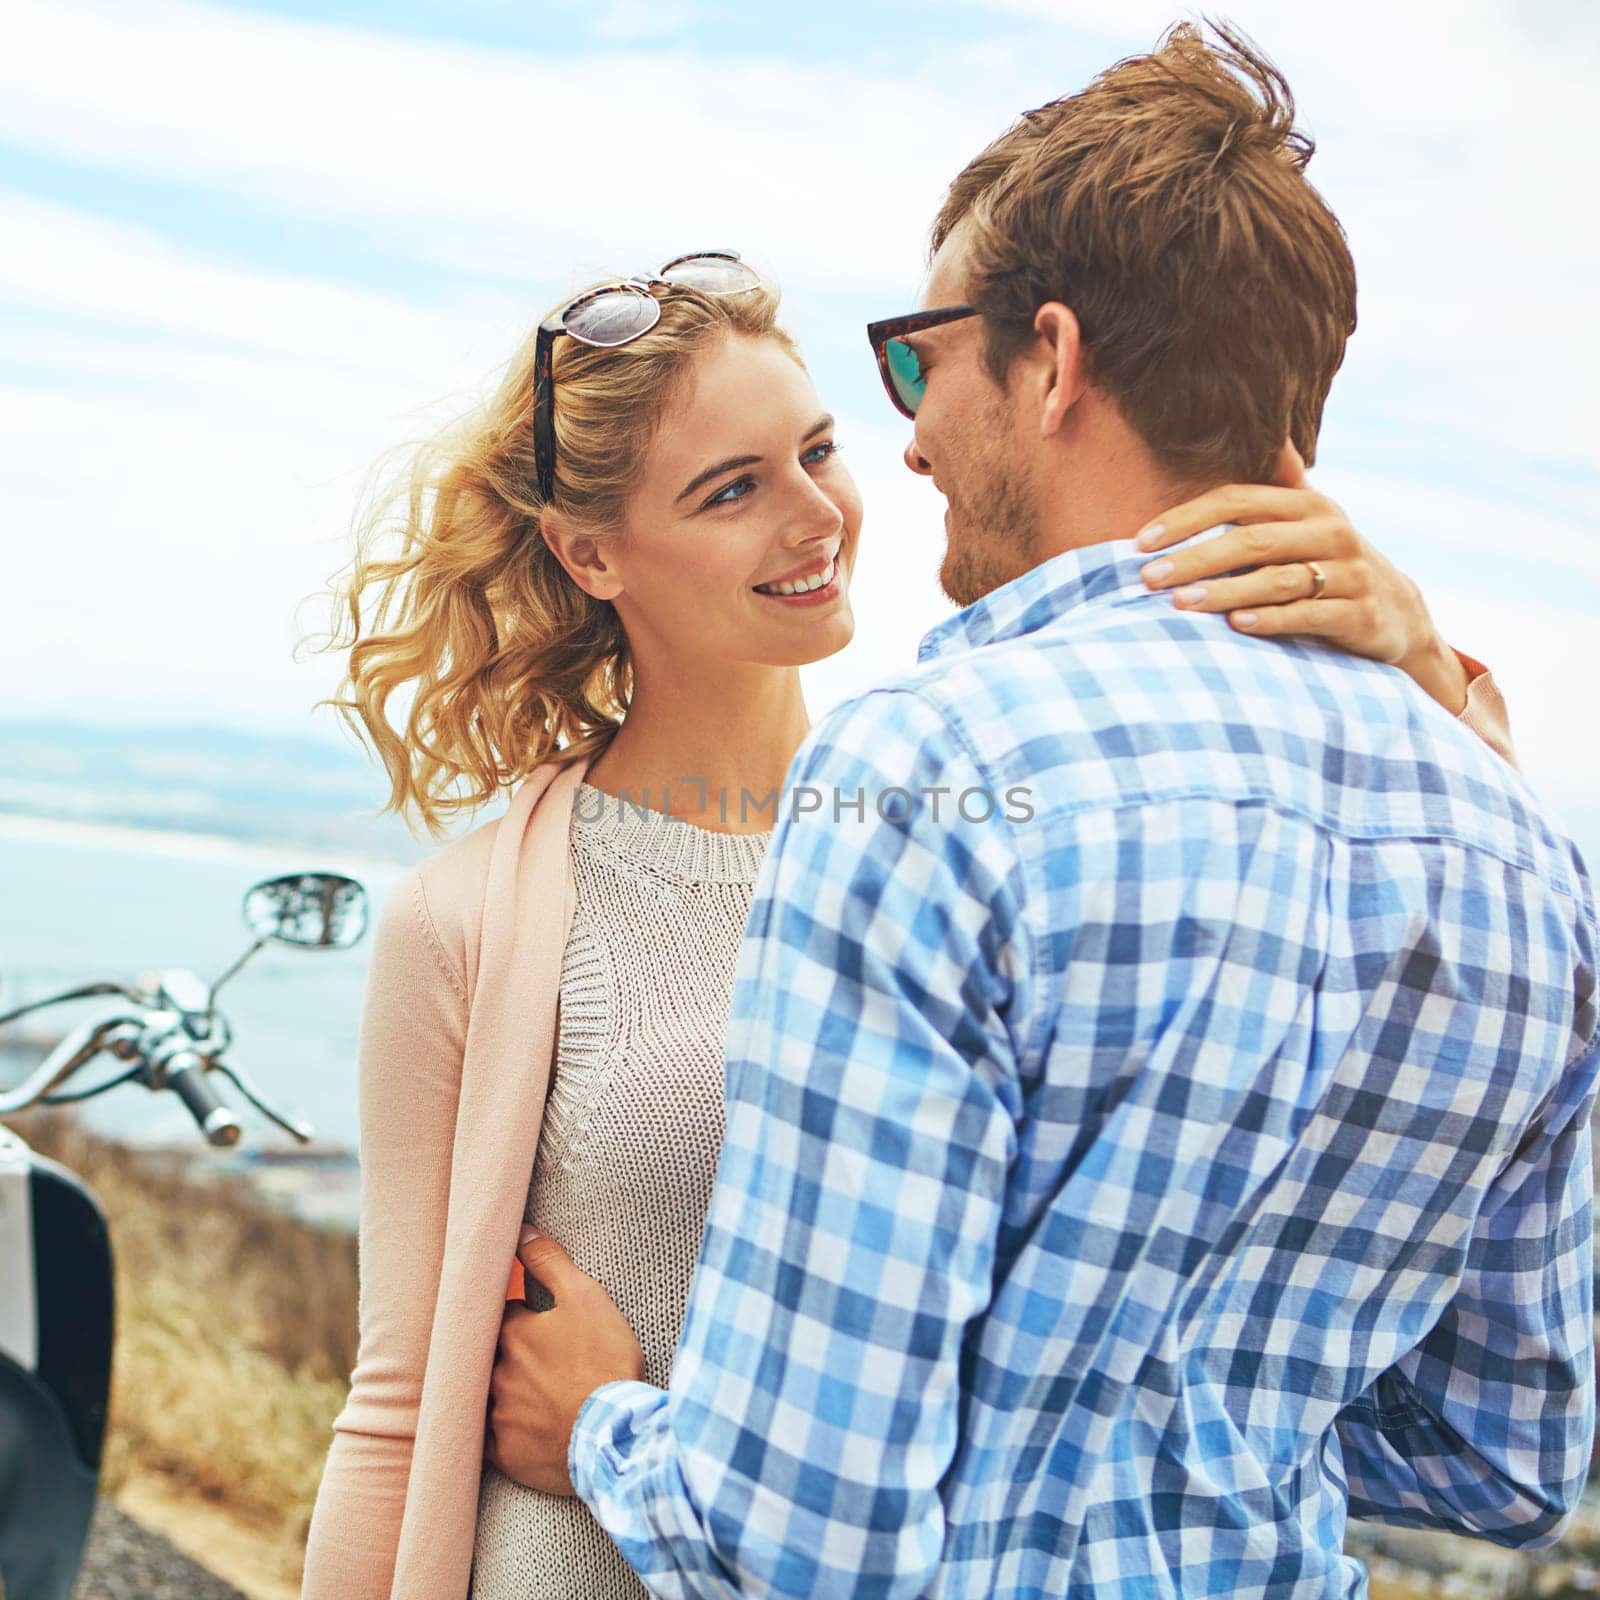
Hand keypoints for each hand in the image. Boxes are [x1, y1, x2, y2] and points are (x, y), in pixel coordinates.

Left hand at [485, 1228, 647, 1496]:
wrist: (612, 1432)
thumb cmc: (602, 1359)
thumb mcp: (584, 1297)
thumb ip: (549, 1261)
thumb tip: (521, 1231)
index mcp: (513, 1333)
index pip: (504, 1313)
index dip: (521, 1312)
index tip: (534, 1317)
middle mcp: (495, 1372)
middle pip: (492, 1354)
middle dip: (509, 1352)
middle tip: (536, 1356)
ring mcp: (498, 1415)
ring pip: (491, 1395)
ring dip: (507, 1390)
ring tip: (534, 1392)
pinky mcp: (505, 1453)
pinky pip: (494, 1441)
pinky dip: (506, 1432)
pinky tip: (522, 1428)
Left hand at [1136, 443, 1468, 713]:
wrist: (1397, 614)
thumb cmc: (1330, 563)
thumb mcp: (1307, 521)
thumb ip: (1279, 483)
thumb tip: (1264, 433)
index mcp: (1307, 505)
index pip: (1236, 500)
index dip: (1186, 519)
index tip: (1141, 542)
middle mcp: (1330, 531)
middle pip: (1251, 540)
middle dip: (1194, 558)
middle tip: (1147, 578)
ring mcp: (1348, 573)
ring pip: (1277, 579)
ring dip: (1224, 592)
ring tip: (1179, 604)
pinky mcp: (1359, 613)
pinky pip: (1308, 614)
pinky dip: (1271, 619)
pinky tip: (1236, 625)